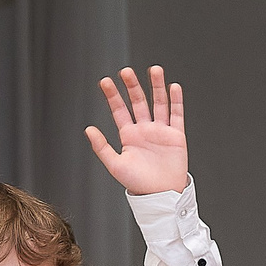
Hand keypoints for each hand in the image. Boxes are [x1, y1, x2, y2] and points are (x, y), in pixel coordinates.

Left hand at [85, 66, 187, 196]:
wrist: (162, 195)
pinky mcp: (176, 136)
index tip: (106, 82)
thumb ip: (102, 147)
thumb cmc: (138, 184)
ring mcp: (161, 131)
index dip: (112, 96)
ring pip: (159, 103)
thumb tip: (89, 129)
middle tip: (126, 71)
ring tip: (155, 70)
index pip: (119, 110)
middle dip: (132, 86)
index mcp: (129, 136)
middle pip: (138, 102)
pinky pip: (176, 114)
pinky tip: (173, 87)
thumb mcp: (115, 165)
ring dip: (156, 86)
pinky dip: (176, 101)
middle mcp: (144, 130)